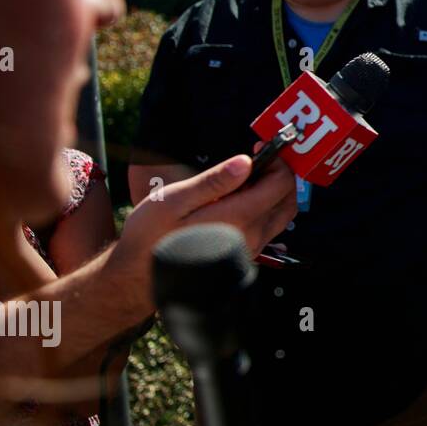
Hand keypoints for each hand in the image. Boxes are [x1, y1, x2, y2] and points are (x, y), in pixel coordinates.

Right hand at [109, 153, 296, 311]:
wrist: (139, 278)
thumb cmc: (150, 237)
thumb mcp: (174, 201)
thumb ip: (213, 182)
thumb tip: (246, 163)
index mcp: (238, 218)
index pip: (280, 185)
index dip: (277, 161)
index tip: (261, 148)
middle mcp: (252, 236)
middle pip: (287, 200)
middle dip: (280, 175)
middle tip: (260, 159)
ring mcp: (249, 248)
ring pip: (279, 215)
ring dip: (272, 192)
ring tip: (246, 177)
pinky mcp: (242, 255)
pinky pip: (266, 228)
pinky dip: (263, 208)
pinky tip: (237, 199)